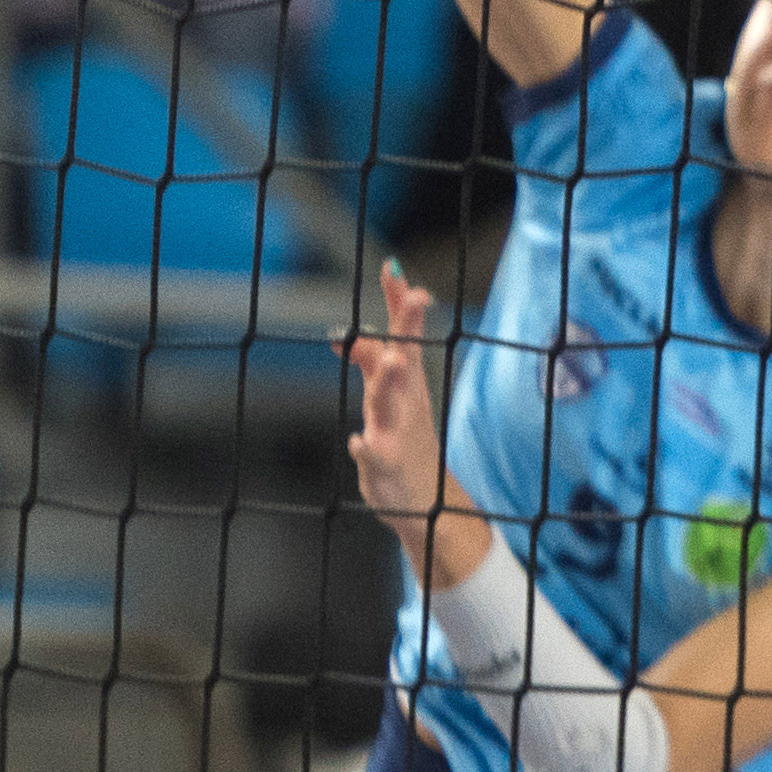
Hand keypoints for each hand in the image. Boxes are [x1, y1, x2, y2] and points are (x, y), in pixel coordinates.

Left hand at [337, 263, 488, 587]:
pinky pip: (377, 457)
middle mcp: (405, 401)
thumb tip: (348, 336)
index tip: (393, 270)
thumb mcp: (388, 396)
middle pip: (405, 360)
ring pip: (391, 404)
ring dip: (390, 382)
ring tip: (391, 360)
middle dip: (407, 330)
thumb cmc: (403, 437)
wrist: (423, 500)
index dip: (400, 305)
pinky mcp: (386, 467)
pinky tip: (358, 442)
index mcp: (407, 382)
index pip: (404, 336)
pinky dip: (367, 449)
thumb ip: (371, 359)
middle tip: (414, 299)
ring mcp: (398, 433)